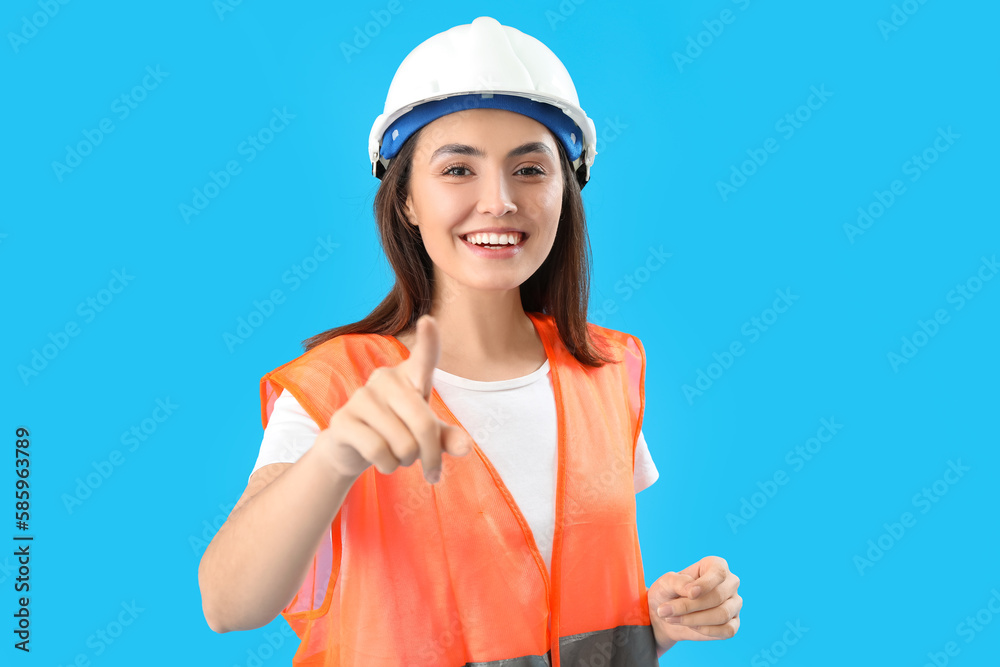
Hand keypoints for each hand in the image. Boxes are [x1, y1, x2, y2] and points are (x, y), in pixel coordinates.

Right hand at [317, 314, 472, 483]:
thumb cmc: (399, 432)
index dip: (428, 340)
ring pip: (402, 443)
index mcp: (410, 376)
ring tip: (400, 458)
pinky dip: (388, 466)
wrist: (353, 448)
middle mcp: (385, 379)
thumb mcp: (428, 435)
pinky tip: (384, 462)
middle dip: (431, 456)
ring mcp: (361, 397)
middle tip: (432, 471)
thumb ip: (448, 438)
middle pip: (423, 424)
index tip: (429, 321)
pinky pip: (378, 451)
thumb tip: (465, 447)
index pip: (424, 357)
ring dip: (407, 462)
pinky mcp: (343, 420)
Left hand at [647, 555, 740, 646]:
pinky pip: (727, 630)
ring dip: (694, 620)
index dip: (705, 584)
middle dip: (689, 606)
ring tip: (672, 618)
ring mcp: (734, 604)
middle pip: (718, 596)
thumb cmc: (668, 593)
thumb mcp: (666, 582)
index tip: (690, 594)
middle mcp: (730, 583)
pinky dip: (706, 631)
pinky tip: (690, 626)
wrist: (666, 616)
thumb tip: (692, 591)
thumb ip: (678, 582)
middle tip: (665, 611)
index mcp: (716, 565)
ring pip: (722, 614)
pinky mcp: (733, 623)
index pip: (718, 572)